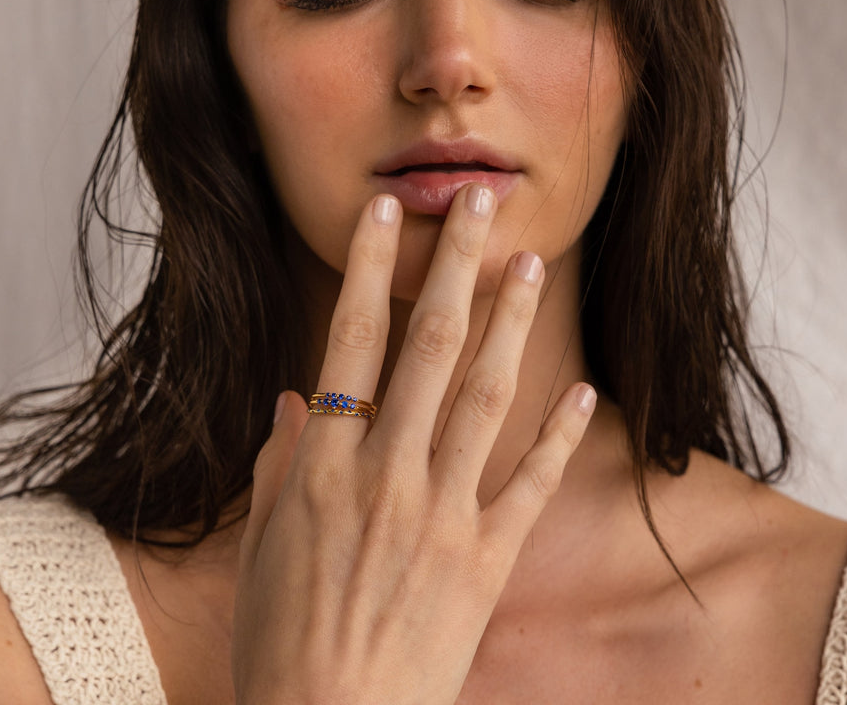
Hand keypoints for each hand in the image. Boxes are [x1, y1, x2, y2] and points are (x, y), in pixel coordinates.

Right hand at [233, 184, 596, 704]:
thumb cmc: (282, 643)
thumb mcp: (261, 549)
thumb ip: (278, 466)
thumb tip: (294, 400)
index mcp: (324, 466)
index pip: (348, 340)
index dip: (367, 269)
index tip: (384, 213)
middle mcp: (387, 474)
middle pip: (429, 346)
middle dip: (453, 264)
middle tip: (477, 202)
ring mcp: (443, 514)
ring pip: (485, 395)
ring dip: (511, 322)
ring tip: (529, 263)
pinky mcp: (487, 561)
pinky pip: (531, 484)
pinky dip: (559, 433)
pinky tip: (586, 388)